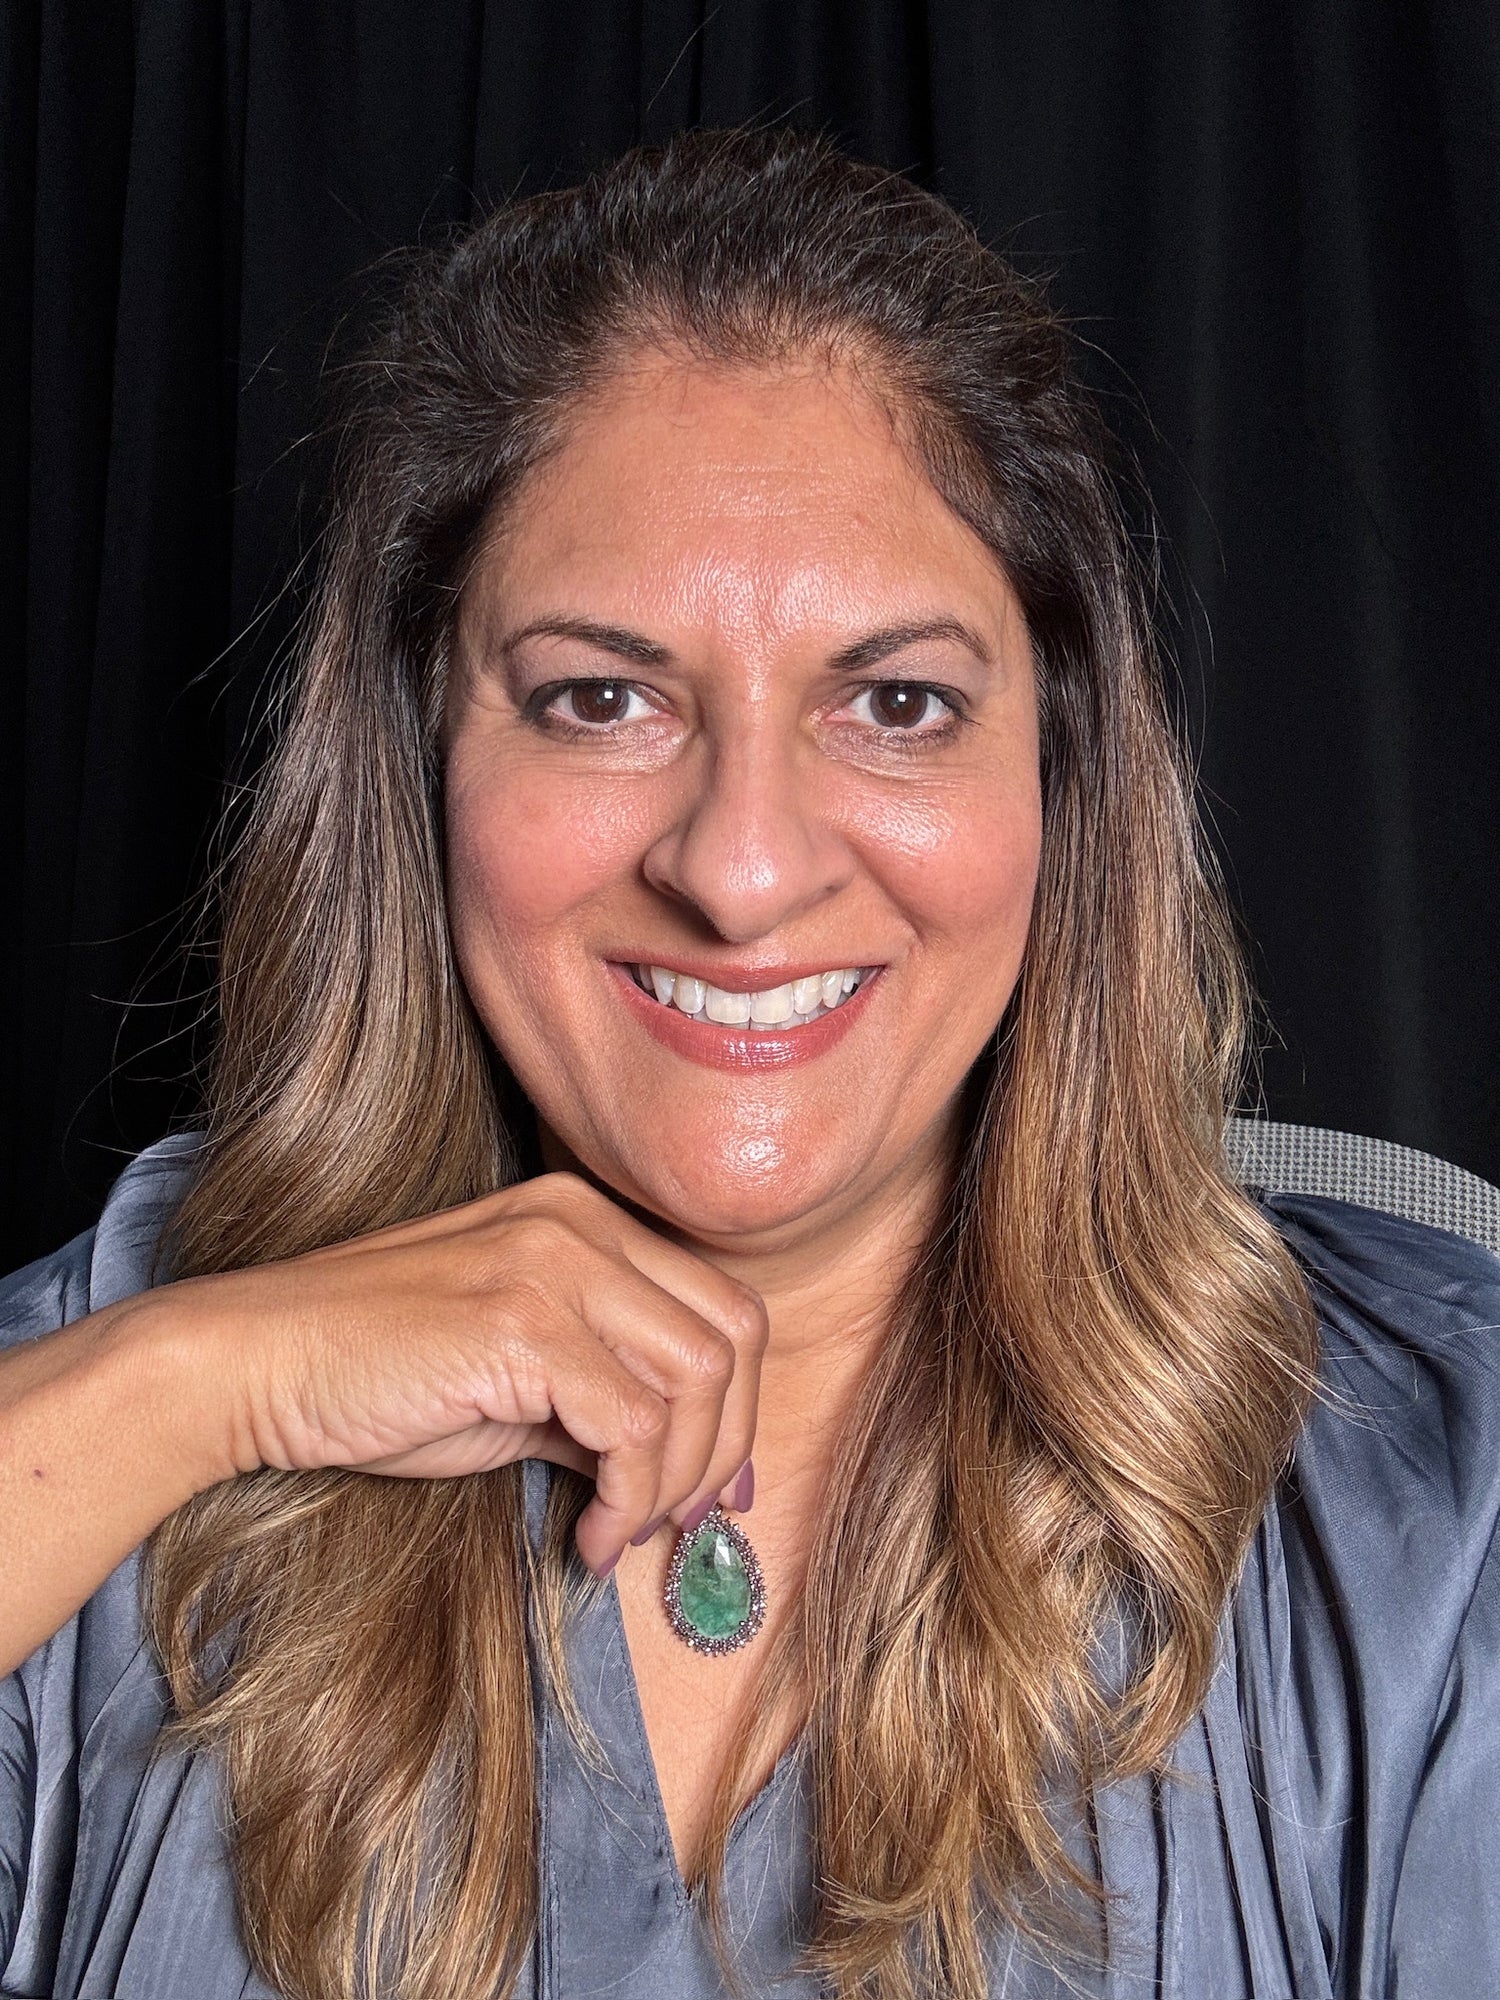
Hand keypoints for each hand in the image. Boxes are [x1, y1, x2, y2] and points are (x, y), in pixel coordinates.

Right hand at [167, 1172, 766, 1576]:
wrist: (258, 1362)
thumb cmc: (378, 1373)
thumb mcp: (516, 1377)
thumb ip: (601, 1394)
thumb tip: (684, 1468)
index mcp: (586, 1220)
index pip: (725, 1308)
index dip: (737, 1409)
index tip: (708, 1489)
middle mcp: (581, 1224)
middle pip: (735, 1337)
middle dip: (724, 1447)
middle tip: (677, 1522)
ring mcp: (552, 1264)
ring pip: (697, 1381)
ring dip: (676, 1482)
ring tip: (620, 1531)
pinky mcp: (519, 1322)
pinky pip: (632, 1425)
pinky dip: (629, 1498)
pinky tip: (587, 1534)